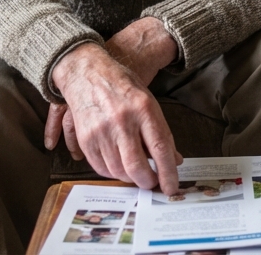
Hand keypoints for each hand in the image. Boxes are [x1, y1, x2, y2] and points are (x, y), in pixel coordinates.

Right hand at [44, 29, 183, 194]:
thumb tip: (174, 160)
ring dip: (130, 179)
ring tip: (137, 175)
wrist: (87, 73)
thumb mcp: (148, 101)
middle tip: (153, 184)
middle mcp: (122, 121)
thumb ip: (160, 131)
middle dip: (148, 182)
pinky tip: (120, 167)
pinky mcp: (86, 139)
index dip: (168, 173)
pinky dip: (113, 173)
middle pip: (137, 166)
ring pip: (118, 171)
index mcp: (143, 108)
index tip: (172, 187)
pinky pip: (101, 168)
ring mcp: (101, 131)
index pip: (160, 148)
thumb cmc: (122, 86)